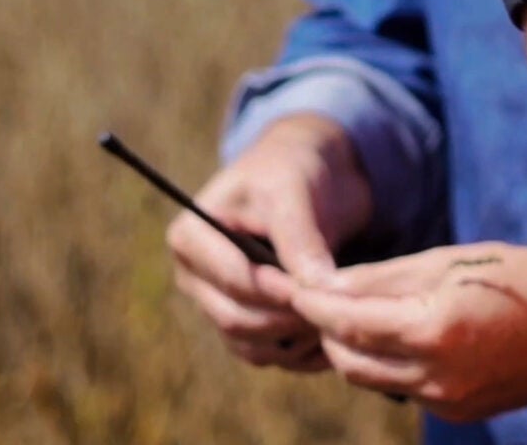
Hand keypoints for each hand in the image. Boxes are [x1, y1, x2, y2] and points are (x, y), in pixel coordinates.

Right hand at [167, 114, 373, 371]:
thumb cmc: (292, 172)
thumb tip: (318, 290)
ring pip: (250, 345)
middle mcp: (195, 277)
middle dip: (286, 317)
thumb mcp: (294, 192)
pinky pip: (266, 355)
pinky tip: (331, 335)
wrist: (309, 178)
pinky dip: (299, 353)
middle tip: (332, 307)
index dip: (270, 289)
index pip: (228, 277)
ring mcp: (217, 304)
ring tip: (335, 318)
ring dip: (295, 340)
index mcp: (190, 236)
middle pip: (235, 318)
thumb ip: (301, 240)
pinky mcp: (243, 324)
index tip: (310, 288)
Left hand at [292, 244, 526, 421]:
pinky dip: (393, 362)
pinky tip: (407, 333)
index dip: (309, 302)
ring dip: (357, 347)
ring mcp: (449, 401)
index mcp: (435, 328)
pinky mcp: (461, 411)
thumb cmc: (526, 277)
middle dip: (327, 328)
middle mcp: (437, 375)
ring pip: (372, 378)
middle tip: (319, 296)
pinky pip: (406, 389)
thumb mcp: (452, 261)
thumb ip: (385, 277)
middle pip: (349, 358)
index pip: (347, 320)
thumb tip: (327, 285)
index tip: (285, 282)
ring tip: (358, 311)